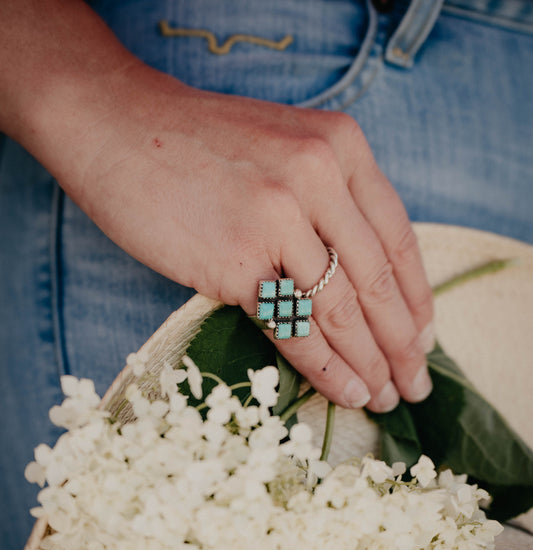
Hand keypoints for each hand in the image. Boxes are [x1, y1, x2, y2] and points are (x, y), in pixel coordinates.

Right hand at [1, 2, 432, 410]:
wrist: (119, 129)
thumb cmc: (200, 145)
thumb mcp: (287, 147)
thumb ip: (330, 199)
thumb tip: (363, 278)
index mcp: (342, 148)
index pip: (398, 239)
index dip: (416, 300)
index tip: (424, 341)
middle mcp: (320, 177)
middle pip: (377, 281)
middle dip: (401, 344)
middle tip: (415, 384)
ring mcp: (277, 218)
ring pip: (341, 310)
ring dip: (369, 363)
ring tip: (383, 396)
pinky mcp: (236, 260)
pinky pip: (294, 326)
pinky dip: (325, 367)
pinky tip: (345, 391)